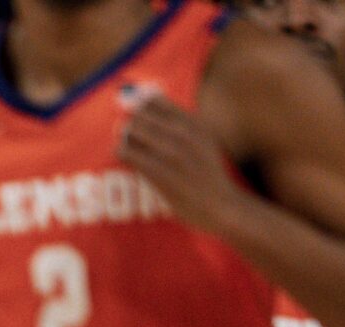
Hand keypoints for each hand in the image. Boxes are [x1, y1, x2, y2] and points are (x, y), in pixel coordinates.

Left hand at [117, 90, 246, 238]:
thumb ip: (183, 125)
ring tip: (129, 149)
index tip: (139, 120)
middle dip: (131, 125)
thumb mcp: (204, 142)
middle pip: (140, 114)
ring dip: (124, 139)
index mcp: (194, 123)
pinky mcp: (160, 172)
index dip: (141, 108)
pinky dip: (122, 152)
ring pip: (131, 131)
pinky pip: (128, 153)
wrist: (222, 206)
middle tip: (129, 137)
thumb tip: (151, 104)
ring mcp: (172, 152)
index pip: (155, 100)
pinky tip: (125, 158)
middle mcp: (184, 133)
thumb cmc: (209, 176)